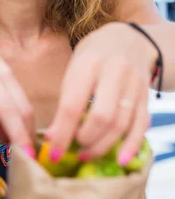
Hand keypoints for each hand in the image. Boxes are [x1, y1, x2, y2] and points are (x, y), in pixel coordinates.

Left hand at [46, 22, 156, 165]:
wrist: (131, 38)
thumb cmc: (93, 56)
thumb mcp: (73, 69)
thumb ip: (64, 101)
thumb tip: (52, 137)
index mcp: (88, 63)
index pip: (73, 105)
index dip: (62, 133)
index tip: (53, 153)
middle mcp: (114, 72)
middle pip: (102, 116)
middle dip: (85, 140)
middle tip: (73, 151)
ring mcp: (134, 85)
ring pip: (121, 123)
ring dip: (103, 146)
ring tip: (87, 155)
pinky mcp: (146, 97)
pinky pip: (141, 124)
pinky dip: (131, 145)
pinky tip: (121, 160)